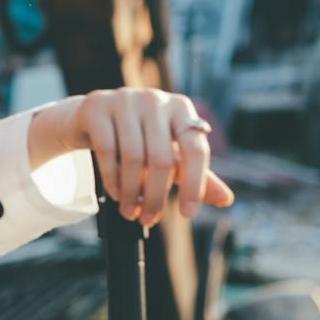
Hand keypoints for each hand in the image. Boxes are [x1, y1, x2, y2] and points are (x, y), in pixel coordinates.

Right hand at [67, 88, 234, 225]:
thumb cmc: (138, 137)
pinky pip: (107, 151)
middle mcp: (155, 99)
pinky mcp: (97, 106)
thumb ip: (196, 175)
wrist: (92, 118)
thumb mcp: (170, 154)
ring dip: (132, 193)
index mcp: (181, 108)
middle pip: (162, 158)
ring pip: (133, 157)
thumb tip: (227, 199)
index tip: (187, 214)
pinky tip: (117, 194)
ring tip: (131, 211)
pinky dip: (113, 179)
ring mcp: (124, 99)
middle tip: (149, 219)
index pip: (196, 149)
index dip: (194, 185)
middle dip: (156, 196)